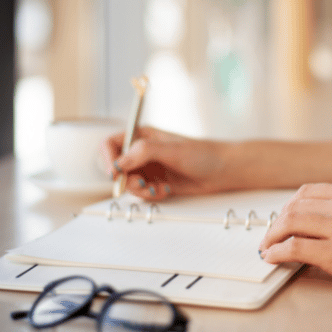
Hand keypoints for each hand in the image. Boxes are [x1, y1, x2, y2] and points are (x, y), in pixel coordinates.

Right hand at [102, 127, 231, 200]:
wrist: (223, 171)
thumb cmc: (203, 154)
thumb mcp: (171, 150)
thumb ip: (143, 152)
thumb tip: (120, 162)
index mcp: (143, 136)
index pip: (112, 143)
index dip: (109, 158)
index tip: (114, 172)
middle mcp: (143, 152)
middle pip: (118, 167)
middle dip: (126, 179)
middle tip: (140, 183)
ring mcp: (150, 168)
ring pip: (129, 183)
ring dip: (140, 189)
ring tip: (155, 188)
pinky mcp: (157, 183)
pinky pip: (143, 193)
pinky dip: (151, 195)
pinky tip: (165, 191)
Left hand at [258, 183, 331, 297]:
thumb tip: (304, 221)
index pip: (307, 191)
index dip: (287, 207)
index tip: (280, 221)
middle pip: (295, 206)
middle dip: (276, 223)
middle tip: (268, 237)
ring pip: (290, 223)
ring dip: (272, 237)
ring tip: (267, 248)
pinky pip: (294, 247)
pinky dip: (277, 252)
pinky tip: (272, 258)